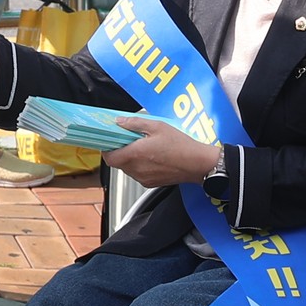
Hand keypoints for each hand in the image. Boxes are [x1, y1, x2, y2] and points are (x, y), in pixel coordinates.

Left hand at [105, 115, 223, 187]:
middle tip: (128, 141)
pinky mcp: (150, 183)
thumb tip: (119, 122)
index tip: (111, 140)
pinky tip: (151, 157)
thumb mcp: (157, 126)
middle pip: (118, 163)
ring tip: (143, 148)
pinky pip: (138, 174)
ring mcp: (143, 178)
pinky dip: (139, 166)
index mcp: (135, 155)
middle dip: (120, 151)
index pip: (109, 157)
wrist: (197, 164)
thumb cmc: (180, 145)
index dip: (107, 149)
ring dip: (129, 159)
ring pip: (127, 169)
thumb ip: (135, 123)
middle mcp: (136, 169)